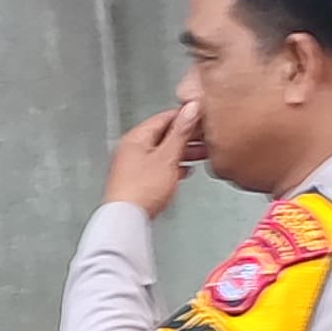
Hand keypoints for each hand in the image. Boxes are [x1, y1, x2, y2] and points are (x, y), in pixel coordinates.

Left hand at [103, 93, 201, 218]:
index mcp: (136, 138)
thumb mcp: (167, 157)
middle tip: (205, 136)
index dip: (185, 116)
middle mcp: (132, 149)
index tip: (201, 116)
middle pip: (164, 135)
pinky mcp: (138, 181)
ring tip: (201, 152)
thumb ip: (180, 132)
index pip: (164, 117)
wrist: (126, 220)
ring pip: (163, 152)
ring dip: (183, 151)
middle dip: (186, 136)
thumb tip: (190, 109)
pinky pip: (159, 167)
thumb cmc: (141, 190)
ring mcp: (133, 165)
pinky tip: (183, 170)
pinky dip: (174, 166)